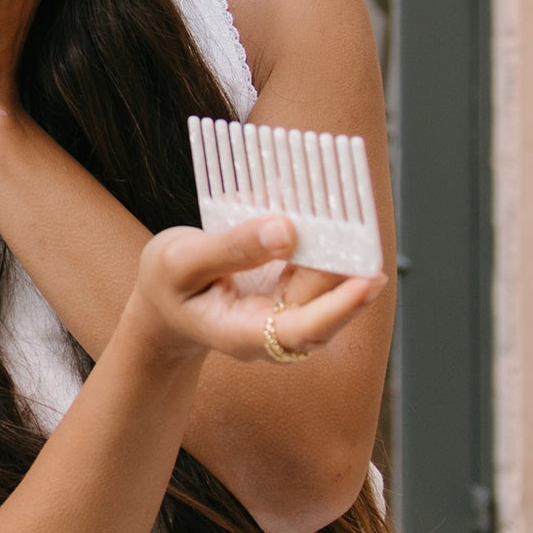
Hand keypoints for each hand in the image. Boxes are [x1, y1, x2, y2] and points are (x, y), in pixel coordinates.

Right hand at [131, 214, 382, 364]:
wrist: (165, 300)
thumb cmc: (167, 285)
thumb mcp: (181, 261)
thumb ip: (232, 247)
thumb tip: (286, 229)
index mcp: (242, 333)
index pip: (301, 332)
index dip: (338, 308)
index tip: (368, 280)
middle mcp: (274, 327)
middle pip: (324, 301)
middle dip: (349, 264)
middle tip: (366, 223)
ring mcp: (286, 306)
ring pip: (327, 279)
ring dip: (341, 241)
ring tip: (347, 198)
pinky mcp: (292, 284)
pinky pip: (317, 259)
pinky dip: (323, 230)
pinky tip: (322, 198)